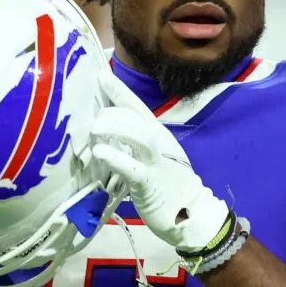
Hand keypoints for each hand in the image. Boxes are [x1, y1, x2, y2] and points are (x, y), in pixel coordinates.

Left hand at [90, 70, 228, 252]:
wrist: (192, 212)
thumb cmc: (168, 183)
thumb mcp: (155, 155)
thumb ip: (135, 141)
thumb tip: (109, 128)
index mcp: (158, 133)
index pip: (136, 106)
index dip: (118, 90)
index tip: (101, 75)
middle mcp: (159, 142)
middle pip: (136, 117)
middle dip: (113, 112)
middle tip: (94, 119)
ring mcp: (157, 161)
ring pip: (139, 135)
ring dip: (116, 128)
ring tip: (95, 128)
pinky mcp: (150, 182)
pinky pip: (132, 167)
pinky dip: (115, 157)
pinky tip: (100, 152)